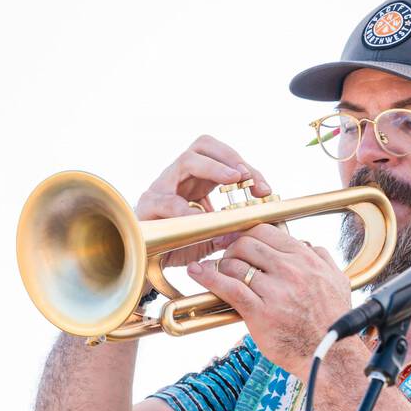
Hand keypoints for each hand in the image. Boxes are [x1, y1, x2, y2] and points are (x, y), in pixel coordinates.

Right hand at [135, 135, 271, 269]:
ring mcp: (161, 187)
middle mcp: (179, 177)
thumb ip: (231, 229)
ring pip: (186, 160)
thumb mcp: (211, 237)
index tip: (265, 189)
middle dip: (229, 157)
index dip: (245, 167)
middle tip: (245, 176)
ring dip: (213, 168)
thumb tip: (257, 227)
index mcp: (197, 179)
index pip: (223, 157)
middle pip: (203, 145)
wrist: (146, 264)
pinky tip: (203, 218)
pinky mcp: (147, 206)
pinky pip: (167, 201)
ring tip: (233, 180)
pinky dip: (187, 209)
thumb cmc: (178, 247)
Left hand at [186, 224, 351, 379]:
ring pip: (235, 264)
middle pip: (247, 243)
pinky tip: (196, 272)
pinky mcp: (260, 313)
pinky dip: (208, 277)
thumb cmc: (332, 321)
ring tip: (214, 271)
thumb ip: (322, 258)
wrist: (331, 355)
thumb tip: (308, 246)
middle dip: (230, 247)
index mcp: (306, 259)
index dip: (245, 233)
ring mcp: (275, 291)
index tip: (237, 239)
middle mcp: (290, 270)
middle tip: (224, 256)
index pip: (266, 231)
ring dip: (220, 265)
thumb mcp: (337, 281)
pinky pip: (229, 287)